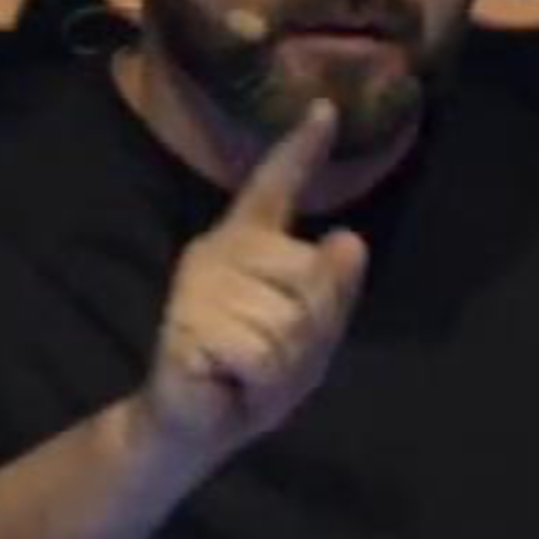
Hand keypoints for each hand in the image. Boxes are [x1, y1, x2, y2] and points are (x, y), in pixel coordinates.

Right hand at [144, 97, 368, 461]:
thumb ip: (330, 294)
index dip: (299, 149)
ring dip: (283, 363)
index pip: (275, 187)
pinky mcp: (188, 323)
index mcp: (248, 246)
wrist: (191, 428)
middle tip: (274, 359)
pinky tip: (234, 382)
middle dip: (309, 329)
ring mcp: (200, 285)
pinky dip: (260, 382)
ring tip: (251, 374)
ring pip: (288, 319)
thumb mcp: (307, 341)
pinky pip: (262, 352)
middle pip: (308, 275)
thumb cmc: (250, 381)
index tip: (325, 110)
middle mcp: (220, 252)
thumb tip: (349, 240)